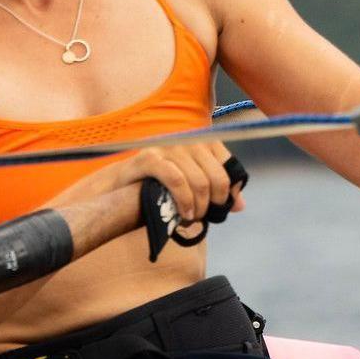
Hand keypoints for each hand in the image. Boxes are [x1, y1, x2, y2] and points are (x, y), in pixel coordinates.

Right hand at [63, 141, 244, 226]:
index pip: (228, 166)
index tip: (219, 207)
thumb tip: (239, 205)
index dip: (228, 191)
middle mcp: (187, 139)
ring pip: (199, 182)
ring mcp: (167, 147)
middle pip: (216, 177)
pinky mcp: (150, 158)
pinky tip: (183, 215)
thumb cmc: (158, 187)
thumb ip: (215, 192)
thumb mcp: (191, 187)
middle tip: (203, 217)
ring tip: (191, 219)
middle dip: (213, 204)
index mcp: (201, 141)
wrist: (119, 188)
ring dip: (198, 207)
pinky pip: (177, 181)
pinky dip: (184, 202)